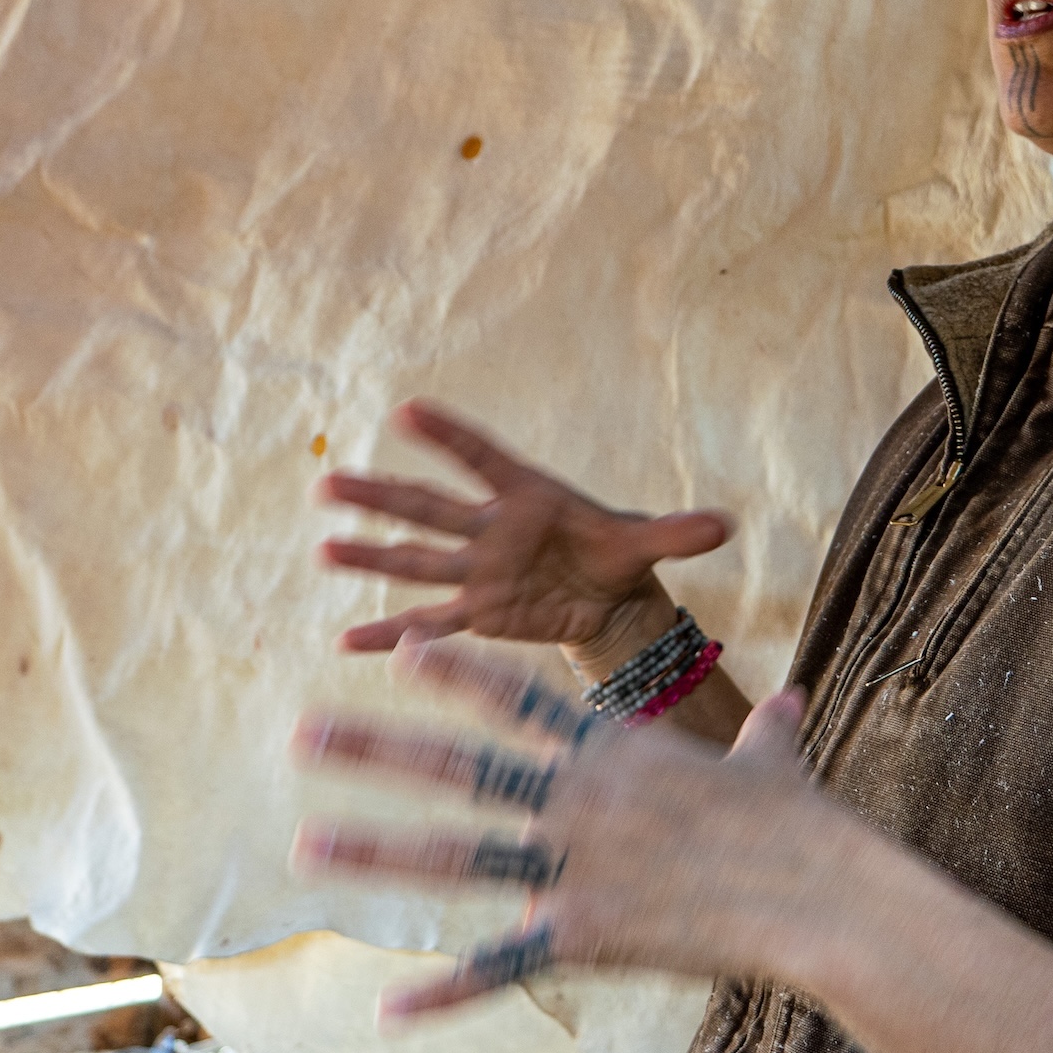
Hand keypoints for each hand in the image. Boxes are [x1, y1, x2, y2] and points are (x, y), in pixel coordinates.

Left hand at [291, 634, 866, 1014]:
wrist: (819, 895)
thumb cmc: (802, 826)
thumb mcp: (777, 761)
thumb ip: (766, 727)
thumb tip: (794, 697)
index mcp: (614, 753)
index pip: (520, 699)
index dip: (458, 671)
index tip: (401, 648)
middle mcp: (579, 801)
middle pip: (461, 767)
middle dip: (376, 748)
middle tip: (302, 735)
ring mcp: (576, 868)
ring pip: (458, 855)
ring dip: (377, 850)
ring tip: (306, 843)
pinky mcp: (586, 936)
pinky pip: (505, 964)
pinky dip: (446, 994)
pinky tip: (390, 1010)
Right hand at [318, 402, 730, 663]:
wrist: (608, 597)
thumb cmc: (616, 554)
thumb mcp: (647, 544)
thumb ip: (677, 532)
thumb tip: (728, 523)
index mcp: (528, 497)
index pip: (482, 459)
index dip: (448, 437)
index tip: (406, 410)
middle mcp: (492, 531)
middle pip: (429, 509)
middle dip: (381, 498)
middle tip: (329, 484)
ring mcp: (478, 572)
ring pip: (417, 562)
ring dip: (370, 557)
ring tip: (324, 548)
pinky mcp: (478, 614)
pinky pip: (430, 623)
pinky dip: (391, 633)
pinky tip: (346, 642)